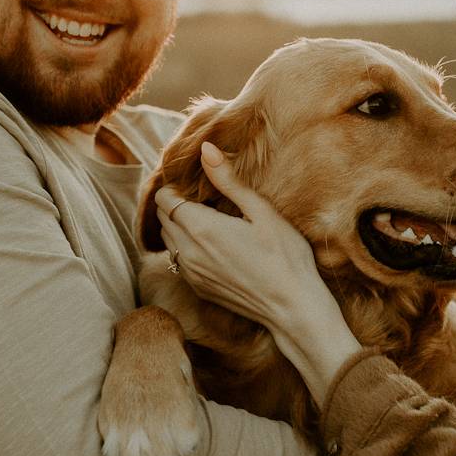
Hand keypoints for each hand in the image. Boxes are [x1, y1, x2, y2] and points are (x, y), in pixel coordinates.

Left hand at [156, 143, 362, 401]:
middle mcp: (188, 252)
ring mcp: (190, 274)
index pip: (164, 199)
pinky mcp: (198, 288)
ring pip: (168, 240)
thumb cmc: (285, 256)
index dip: (175, 187)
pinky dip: (184, 248)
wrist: (292, 307)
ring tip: (207, 220)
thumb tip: (205, 148)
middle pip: (162, 218)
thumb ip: (228, 180)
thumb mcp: (262, 211)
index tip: (195, 184)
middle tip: (204, 198)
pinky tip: (211, 245)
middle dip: (175, 204)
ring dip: (178, 226)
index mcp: (201, 228)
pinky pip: (177, 261)